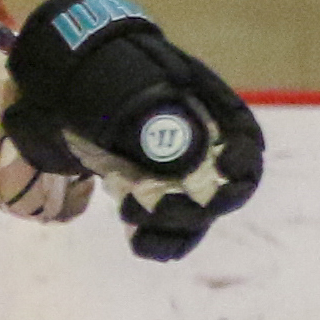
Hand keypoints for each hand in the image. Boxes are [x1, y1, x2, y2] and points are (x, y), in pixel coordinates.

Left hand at [2, 0, 263, 262]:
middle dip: (200, 206)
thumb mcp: (129, 85)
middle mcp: (205, 148)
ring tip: (134, 221)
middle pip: (227, 187)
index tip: (225, 166)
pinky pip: (169, 230)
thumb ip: (152, 115)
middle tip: (160, 209)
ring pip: (199, 215)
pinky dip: (158, 240)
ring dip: (177, 229)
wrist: (73, 88)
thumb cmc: (106, 77)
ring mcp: (182, 176)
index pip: (245, 137)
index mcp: (210, 109)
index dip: (244, 156)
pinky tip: (138, 242)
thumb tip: (176, 157)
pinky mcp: (156, 198)